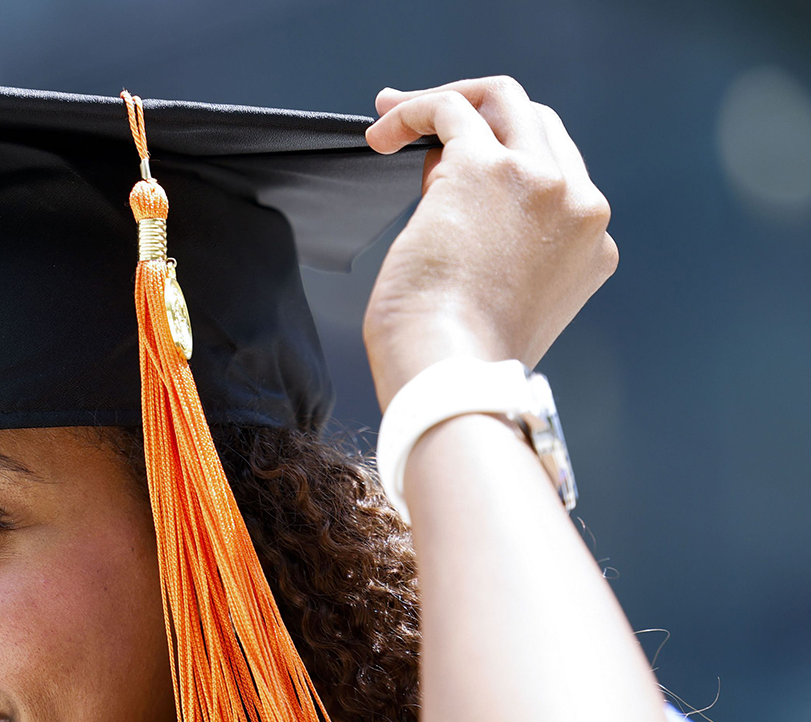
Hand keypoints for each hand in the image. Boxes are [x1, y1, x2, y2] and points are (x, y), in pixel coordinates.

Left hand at [362, 77, 617, 409]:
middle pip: (536, 123)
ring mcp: (538, 181)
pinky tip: (380, 133)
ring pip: (501, 99)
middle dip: (476, 114)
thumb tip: (448, 201)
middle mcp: (577, 206)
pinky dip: (412, 110)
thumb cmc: (456, 360)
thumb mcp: (502, 304)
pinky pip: (448, 109)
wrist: (450, 374)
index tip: (447, 172)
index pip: (555, 174)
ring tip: (391, 119)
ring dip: (443, 101)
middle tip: (420, 122)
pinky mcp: (484, 168)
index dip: (499, 163)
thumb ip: (500, 251)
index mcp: (590, 245)